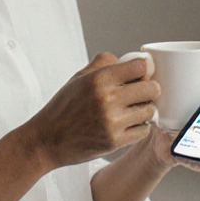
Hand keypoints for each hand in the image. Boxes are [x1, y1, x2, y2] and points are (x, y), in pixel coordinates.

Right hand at [24, 53, 159, 169]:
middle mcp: (107, 99)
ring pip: (150, 110)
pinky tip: (128, 124)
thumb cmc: (64, 106)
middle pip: (152, 88)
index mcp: (99, 79)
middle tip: (142, 93)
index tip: (141, 74)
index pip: (140, 66)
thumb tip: (128, 59)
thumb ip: (103, 63)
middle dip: (150, 89)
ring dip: (145, 109)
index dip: (144, 69)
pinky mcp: (115, 141)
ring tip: (133, 110)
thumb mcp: (79, 77)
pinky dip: (139, 127)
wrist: (47, 140)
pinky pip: (143, 131)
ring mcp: (112, 122)